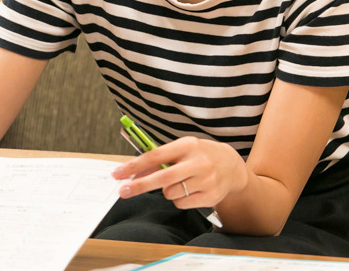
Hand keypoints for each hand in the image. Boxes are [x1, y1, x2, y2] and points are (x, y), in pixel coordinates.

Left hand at [111, 136, 247, 209]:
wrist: (231, 166)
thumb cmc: (199, 156)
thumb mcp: (181, 149)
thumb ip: (159, 159)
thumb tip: (133, 174)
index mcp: (187, 145)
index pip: (155, 156)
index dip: (134, 165)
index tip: (118, 173)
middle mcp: (198, 162)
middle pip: (162, 178)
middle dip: (140, 186)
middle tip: (123, 191)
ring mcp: (206, 181)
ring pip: (170, 193)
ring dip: (166, 191)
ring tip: (179, 182)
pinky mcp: (210, 196)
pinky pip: (181, 203)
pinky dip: (178, 199)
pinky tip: (189, 190)